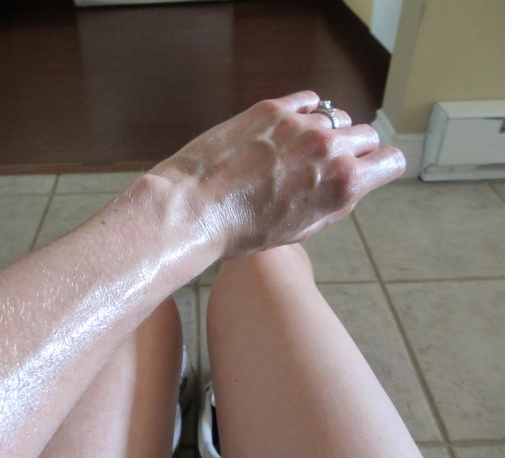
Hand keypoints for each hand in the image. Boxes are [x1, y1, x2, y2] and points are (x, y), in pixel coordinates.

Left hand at [151, 91, 404, 257]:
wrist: (195, 207)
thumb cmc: (243, 229)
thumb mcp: (301, 229)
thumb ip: (335, 202)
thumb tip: (350, 182)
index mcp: (344, 184)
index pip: (391, 160)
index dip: (380, 167)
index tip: (369, 169)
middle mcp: (329, 148)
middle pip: (365, 136)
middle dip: (353, 150)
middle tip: (325, 165)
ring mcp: (301, 123)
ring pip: (336, 116)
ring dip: (326, 130)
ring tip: (298, 149)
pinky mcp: (273, 108)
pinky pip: (308, 100)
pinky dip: (305, 111)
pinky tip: (288, 127)